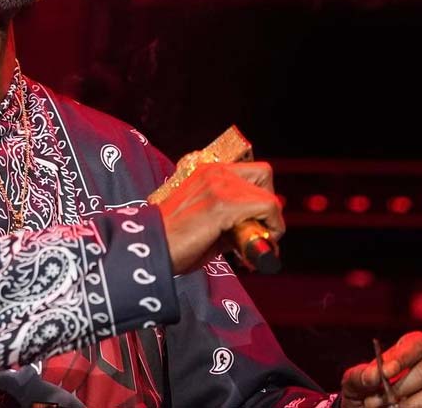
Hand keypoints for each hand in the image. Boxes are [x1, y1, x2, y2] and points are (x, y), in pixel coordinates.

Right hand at [154, 161, 284, 273]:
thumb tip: (254, 230)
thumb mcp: (202, 220)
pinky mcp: (224, 204)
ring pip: (269, 195)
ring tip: (254, 245)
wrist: (150, 248)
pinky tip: (252, 249)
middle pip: (264, 175)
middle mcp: (215, 172)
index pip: (250, 173)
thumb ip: (229, 220)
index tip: (253, 225)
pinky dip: (270, 230)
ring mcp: (220, 185)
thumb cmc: (171, 241)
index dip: (259, 198)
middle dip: (268, 205)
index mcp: (206, 173)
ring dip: (270, 222)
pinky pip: (267, 208)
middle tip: (258, 230)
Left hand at [341, 331, 421, 407]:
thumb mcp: (355, 382)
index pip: (419, 343)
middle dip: (404, 386)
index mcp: (418, 347)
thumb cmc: (366, 392)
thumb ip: (360, 376)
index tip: (384, 372)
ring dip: (414, 403)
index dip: (402, 357)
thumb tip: (372, 377)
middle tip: (383, 399)